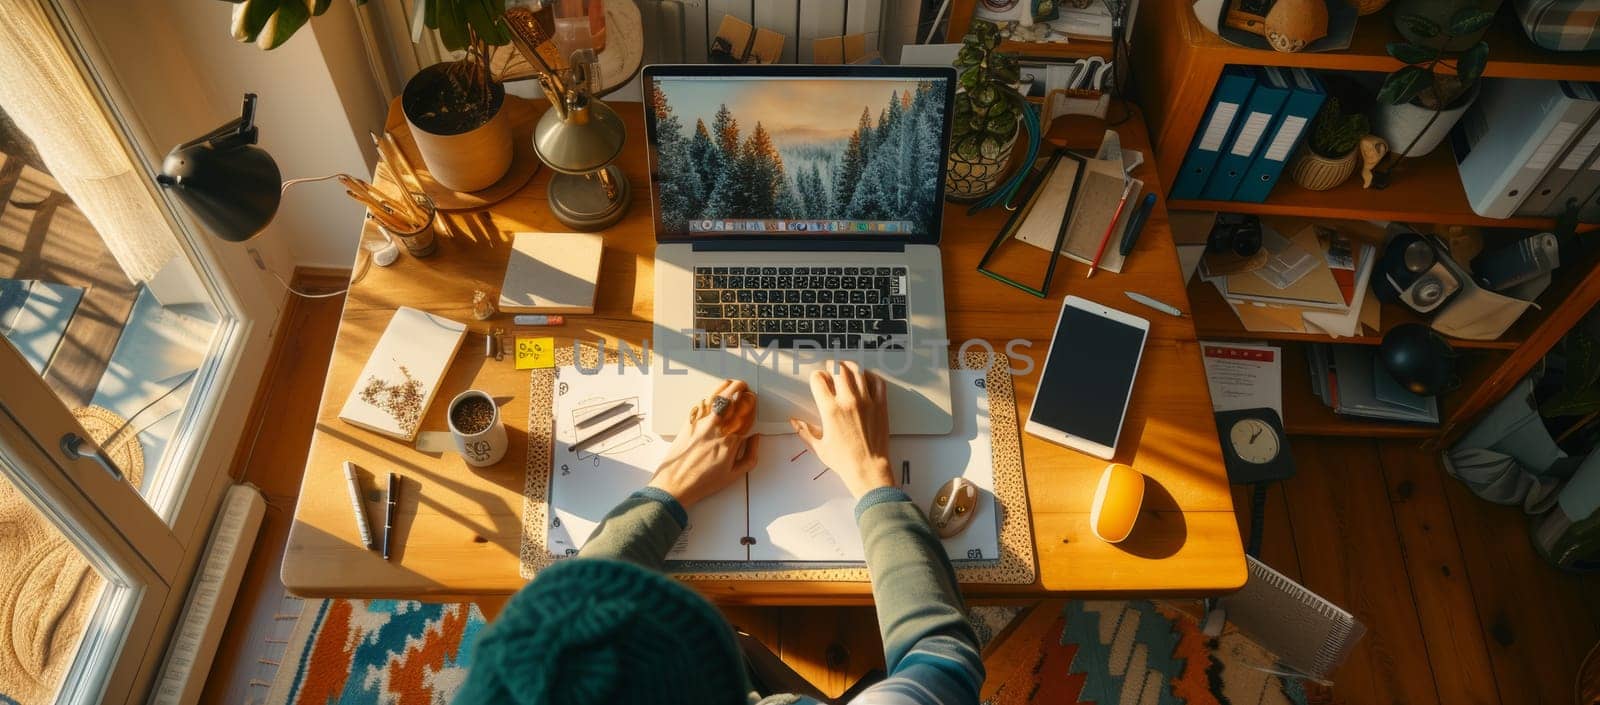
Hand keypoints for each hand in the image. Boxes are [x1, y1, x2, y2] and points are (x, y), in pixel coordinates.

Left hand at [648, 379, 760, 507]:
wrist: (675, 484)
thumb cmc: (703, 482)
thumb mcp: (734, 475)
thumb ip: (750, 455)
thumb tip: (755, 438)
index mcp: (731, 442)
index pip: (746, 415)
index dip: (751, 404)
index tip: (753, 399)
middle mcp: (717, 429)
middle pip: (733, 402)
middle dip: (742, 391)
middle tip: (745, 388)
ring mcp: (701, 424)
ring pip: (717, 398)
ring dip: (727, 388)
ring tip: (733, 384)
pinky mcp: (688, 423)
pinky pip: (700, 405)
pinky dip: (709, 397)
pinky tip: (714, 395)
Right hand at [789, 361, 893, 498]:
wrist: (868, 469)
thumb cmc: (845, 461)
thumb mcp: (819, 447)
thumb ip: (804, 431)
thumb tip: (794, 422)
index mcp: (830, 410)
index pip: (819, 379)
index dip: (816, 376)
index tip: (817, 380)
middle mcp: (848, 402)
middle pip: (838, 369)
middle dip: (831, 366)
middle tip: (830, 369)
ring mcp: (866, 401)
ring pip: (857, 371)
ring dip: (849, 366)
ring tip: (845, 368)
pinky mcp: (881, 405)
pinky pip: (877, 381)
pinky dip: (871, 375)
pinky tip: (865, 377)